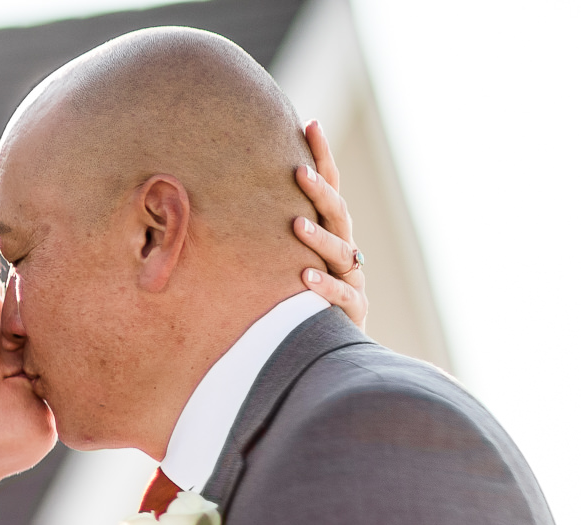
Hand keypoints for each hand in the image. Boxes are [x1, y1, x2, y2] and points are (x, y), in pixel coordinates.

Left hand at [291, 120, 367, 328]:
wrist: (334, 345)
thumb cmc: (302, 296)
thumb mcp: (288, 260)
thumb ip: (272, 228)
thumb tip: (227, 192)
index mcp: (332, 233)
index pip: (329, 188)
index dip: (323, 156)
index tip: (310, 123)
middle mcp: (345, 250)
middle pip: (338, 213)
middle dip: (320, 192)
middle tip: (298, 172)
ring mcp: (352, 278)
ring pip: (340, 252)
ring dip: (319, 238)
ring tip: (296, 224)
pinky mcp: (352, 309)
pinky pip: (340, 295)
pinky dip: (323, 286)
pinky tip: (304, 278)